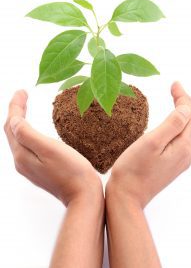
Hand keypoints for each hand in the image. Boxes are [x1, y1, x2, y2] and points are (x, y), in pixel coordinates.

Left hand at [4, 90, 102, 205]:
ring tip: (25, 107)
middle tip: (23, 94)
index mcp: (22, 155)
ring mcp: (30, 167)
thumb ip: (27, 134)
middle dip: (16, 111)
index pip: (12, 125)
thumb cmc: (71, 170)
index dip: (15, 106)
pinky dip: (27, 132)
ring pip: (18, 139)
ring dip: (20, 121)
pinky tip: (33, 129)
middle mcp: (21, 161)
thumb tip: (14, 120)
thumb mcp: (49, 149)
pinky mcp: (39, 169)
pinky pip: (26, 146)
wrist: (83, 195)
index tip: (22, 91)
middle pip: (12, 131)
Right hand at [107, 82, 190, 207]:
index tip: (174, 83)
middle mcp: (185, 155)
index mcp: (183, 147)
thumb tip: (186, 108)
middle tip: (175, 88)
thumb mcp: (152, 142)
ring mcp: (179, 161)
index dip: (184, 97)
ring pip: (188, 132)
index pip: (190, 115)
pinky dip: (179, 127)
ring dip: (184, 114)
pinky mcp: (171, 165)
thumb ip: (172, 124)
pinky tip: (172, 124)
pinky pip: (181, 141)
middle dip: (186, 103)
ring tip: (176, 100)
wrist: (127, 197)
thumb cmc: (133, 170)